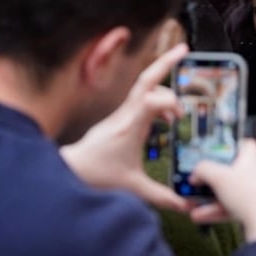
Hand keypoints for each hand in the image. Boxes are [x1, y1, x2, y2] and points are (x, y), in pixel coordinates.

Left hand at [61, 43, 188, 211]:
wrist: (70, 170)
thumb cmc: (97, 176)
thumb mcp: (133, 187)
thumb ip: (162, 197)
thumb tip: (185, 207)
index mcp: (130, 127)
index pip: (151, 101)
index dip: (169, 102)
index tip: (180, 118)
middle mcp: (126, 115)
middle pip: (146, 79)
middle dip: (166, 62)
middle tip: (185, 49)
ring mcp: (122, 113)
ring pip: (144, 85)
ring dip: (165, 82)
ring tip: (182, 100)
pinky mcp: (120, 117)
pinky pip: (142, 98)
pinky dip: (158, 98)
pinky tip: (168, 117)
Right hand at [187, 139, 255, 249]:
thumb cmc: (249, 196)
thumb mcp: (218, 177)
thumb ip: (203, 169)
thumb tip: (196, 170)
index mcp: (252, 159)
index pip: (244, 143)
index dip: (229, 144)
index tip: (214, 149)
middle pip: (230, 170)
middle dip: (211, 177)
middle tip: (199, 179)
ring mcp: (255, 192)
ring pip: (227, 191)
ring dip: (208, 198)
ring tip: (193, 203)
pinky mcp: (252, 208)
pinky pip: (230, 206)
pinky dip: (215, 210)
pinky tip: (200, 215)